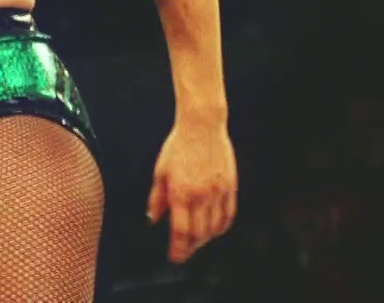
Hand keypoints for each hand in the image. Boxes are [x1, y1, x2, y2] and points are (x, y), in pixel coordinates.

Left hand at [147, 119, 237, 263]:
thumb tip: (153, 219)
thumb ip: (157, 198)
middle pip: (199, 234)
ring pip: (215, 228)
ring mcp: (218, 192)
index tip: (175, 258)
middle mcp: (200, 196)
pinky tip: (214, 230)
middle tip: (184, 251)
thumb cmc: (177, 147)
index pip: (180, 232)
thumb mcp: (160, 171)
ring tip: (197, 241)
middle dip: (191, 247)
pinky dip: (221, 227)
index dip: (178, 249)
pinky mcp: (230, 187)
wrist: (202, 126)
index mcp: (180, 193)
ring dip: (205, 239)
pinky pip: (228, 215)